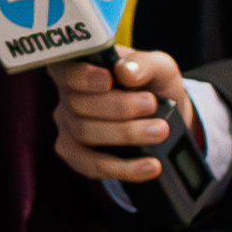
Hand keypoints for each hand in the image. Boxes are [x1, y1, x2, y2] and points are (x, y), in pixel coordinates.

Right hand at [53, 48, 189, 183]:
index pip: (67, 70)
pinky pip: (93, 165)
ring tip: (159, 131)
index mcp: (80, 67)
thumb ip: (144, 63)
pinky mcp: (77, 157)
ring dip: (126, 134)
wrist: (164, 119)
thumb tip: (125, 71)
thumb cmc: (152, 86)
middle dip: (118, 107)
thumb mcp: (159, 67)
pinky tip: (151, 165)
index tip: (108, 80)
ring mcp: (68, 128)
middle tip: (151, 104)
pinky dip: (125, 167)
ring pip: (85, 133)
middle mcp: (67, 96)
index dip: (83, 76)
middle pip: (78, 104)